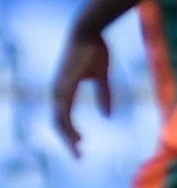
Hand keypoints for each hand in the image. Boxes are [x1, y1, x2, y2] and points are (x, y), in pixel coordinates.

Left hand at [51, 26, 111, 156]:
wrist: (88, 31)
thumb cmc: (95, 49)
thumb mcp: (102, 76)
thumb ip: (104, 95)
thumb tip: (107, 116)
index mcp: (65, 89)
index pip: (63, 116)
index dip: (70, 131)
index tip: (82, 144)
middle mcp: (58, 91)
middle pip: (57, 123)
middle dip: (67, 140)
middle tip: (78, 156)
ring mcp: (58, 90)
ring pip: (58, 122)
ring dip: (67, 138)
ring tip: (78, 151)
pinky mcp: (63, 88)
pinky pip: (62, 114)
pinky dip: (68, 128)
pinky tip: (77, 138)